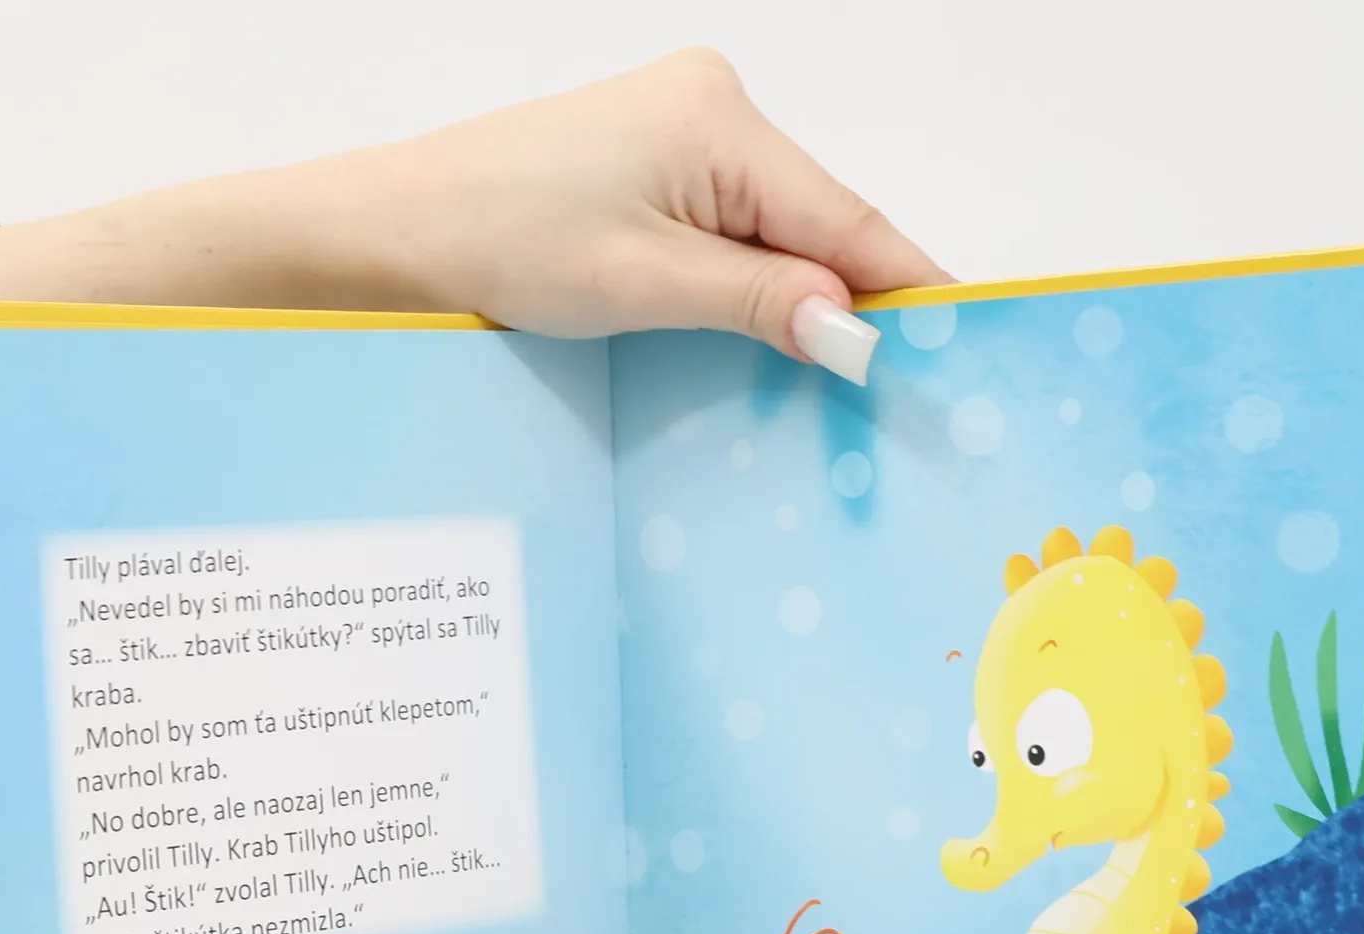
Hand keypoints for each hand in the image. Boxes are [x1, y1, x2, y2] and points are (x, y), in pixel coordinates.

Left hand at [339, 49, 947, 379]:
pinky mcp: (653, 164)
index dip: (908, 290)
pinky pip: (735, 230)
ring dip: (799, 302)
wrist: (395, 234)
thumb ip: (759, 302)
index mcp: (720, 120)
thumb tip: (857, 332)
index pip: (848, 220)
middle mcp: (713, 106)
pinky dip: (755, 286)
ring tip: (837, 383)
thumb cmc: (496, 240)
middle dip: (852, 305)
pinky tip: (770, 338)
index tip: (968, 347)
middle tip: (900, 396)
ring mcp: (682, 131)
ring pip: (779, 232)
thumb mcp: (642, 284)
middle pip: (820, 224)